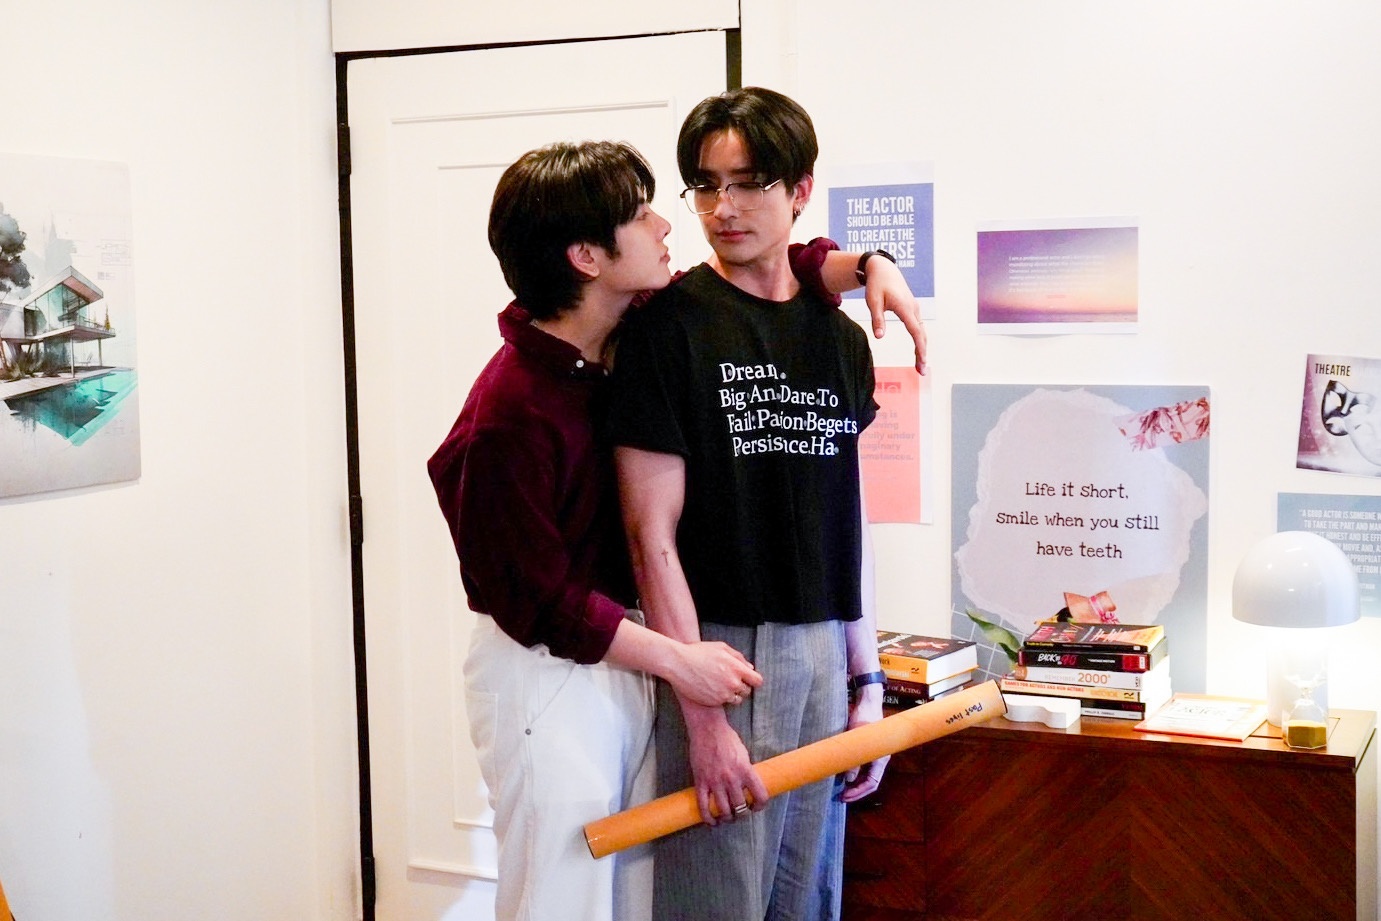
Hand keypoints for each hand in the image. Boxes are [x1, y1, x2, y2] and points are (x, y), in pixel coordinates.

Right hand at [667, 641, 762, 707]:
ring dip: (732, 695)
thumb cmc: (699, 653)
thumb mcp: (721, 648)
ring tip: (721, 686)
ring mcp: (723, 694)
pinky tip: (711, 689)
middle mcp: (732, 683)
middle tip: (730, 681)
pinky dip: (720, 698)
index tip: (748, 679)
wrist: (679, 663)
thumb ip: (738, 657)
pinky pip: (723, 703)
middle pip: (747, 692)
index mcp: (737, 668)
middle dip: (741, 687)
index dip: (753, 680)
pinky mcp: (713, 702)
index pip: (757, 681)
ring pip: (736, 700)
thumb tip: (749, 667)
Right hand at [683, 704, 769, 824]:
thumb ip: (746, 771)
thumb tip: (748, 787)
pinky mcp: (701, 782)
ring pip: (723, 810)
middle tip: (740, 813)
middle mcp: (731, 778)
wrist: (707, 728)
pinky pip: (703, 806)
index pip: (760, 796)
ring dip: (727, 818)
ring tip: (727, 817)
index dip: (760, 805)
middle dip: (742, 814)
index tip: (756, 807)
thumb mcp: (744, 754)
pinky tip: (712, 822)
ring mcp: (715, 781)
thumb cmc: (727, 738)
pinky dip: (708, 818)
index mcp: (745, 770)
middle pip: (740, 807)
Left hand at [840, 684, 888, 802]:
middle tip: (842, 798)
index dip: (858, 792)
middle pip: (871, 783)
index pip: (872, 783)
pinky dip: (855, 776)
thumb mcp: (855, 737)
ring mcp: (875, 756)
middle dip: (857, 792)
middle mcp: (880, 759)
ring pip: (867, 777)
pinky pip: (864, 769)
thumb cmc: (864, 717)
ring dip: (856, 785)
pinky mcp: (869, 751)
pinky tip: (844, 777)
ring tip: (842, 790)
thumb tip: (848, 779)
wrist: (867, 703)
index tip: (845, 796)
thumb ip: (853, 758)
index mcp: (881, 757)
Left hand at [862, 257, 926, 374]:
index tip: (922, 362)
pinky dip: (920, 339)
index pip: (916, 332)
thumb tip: (879, 337)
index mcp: (905, 307)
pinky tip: (918, 350)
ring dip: (922, 348)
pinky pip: (918, 327)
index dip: (920, 348)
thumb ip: (877, 319)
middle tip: (921, 371)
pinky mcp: (912, 308)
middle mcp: (913, 308)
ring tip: (919, 365)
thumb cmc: (876, 284)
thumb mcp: (873, 302)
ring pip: (921, 331)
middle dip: (922, 353)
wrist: (883, 269)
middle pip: (922, 334)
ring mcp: (914, 308)